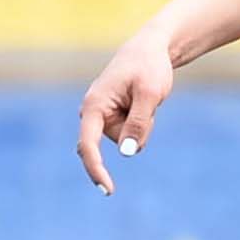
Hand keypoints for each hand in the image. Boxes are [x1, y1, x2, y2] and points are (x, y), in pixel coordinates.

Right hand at [76, 29, 176, 194]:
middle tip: (149, 103)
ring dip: (143, 125)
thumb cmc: (149, 68)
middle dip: (139, 131)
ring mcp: (102, 116)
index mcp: (94, 105)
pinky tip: (142, 102)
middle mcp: (93, 113)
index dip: (96, 169)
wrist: (149, 50)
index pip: (89, 145)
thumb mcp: (150, 94)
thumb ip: (139, 123)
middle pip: (119, 142)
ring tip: (144, 98)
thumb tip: (128, 153)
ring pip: (128, 139)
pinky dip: (143, 122)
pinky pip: (132, 133)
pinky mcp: (112, 118)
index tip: (107, 189)